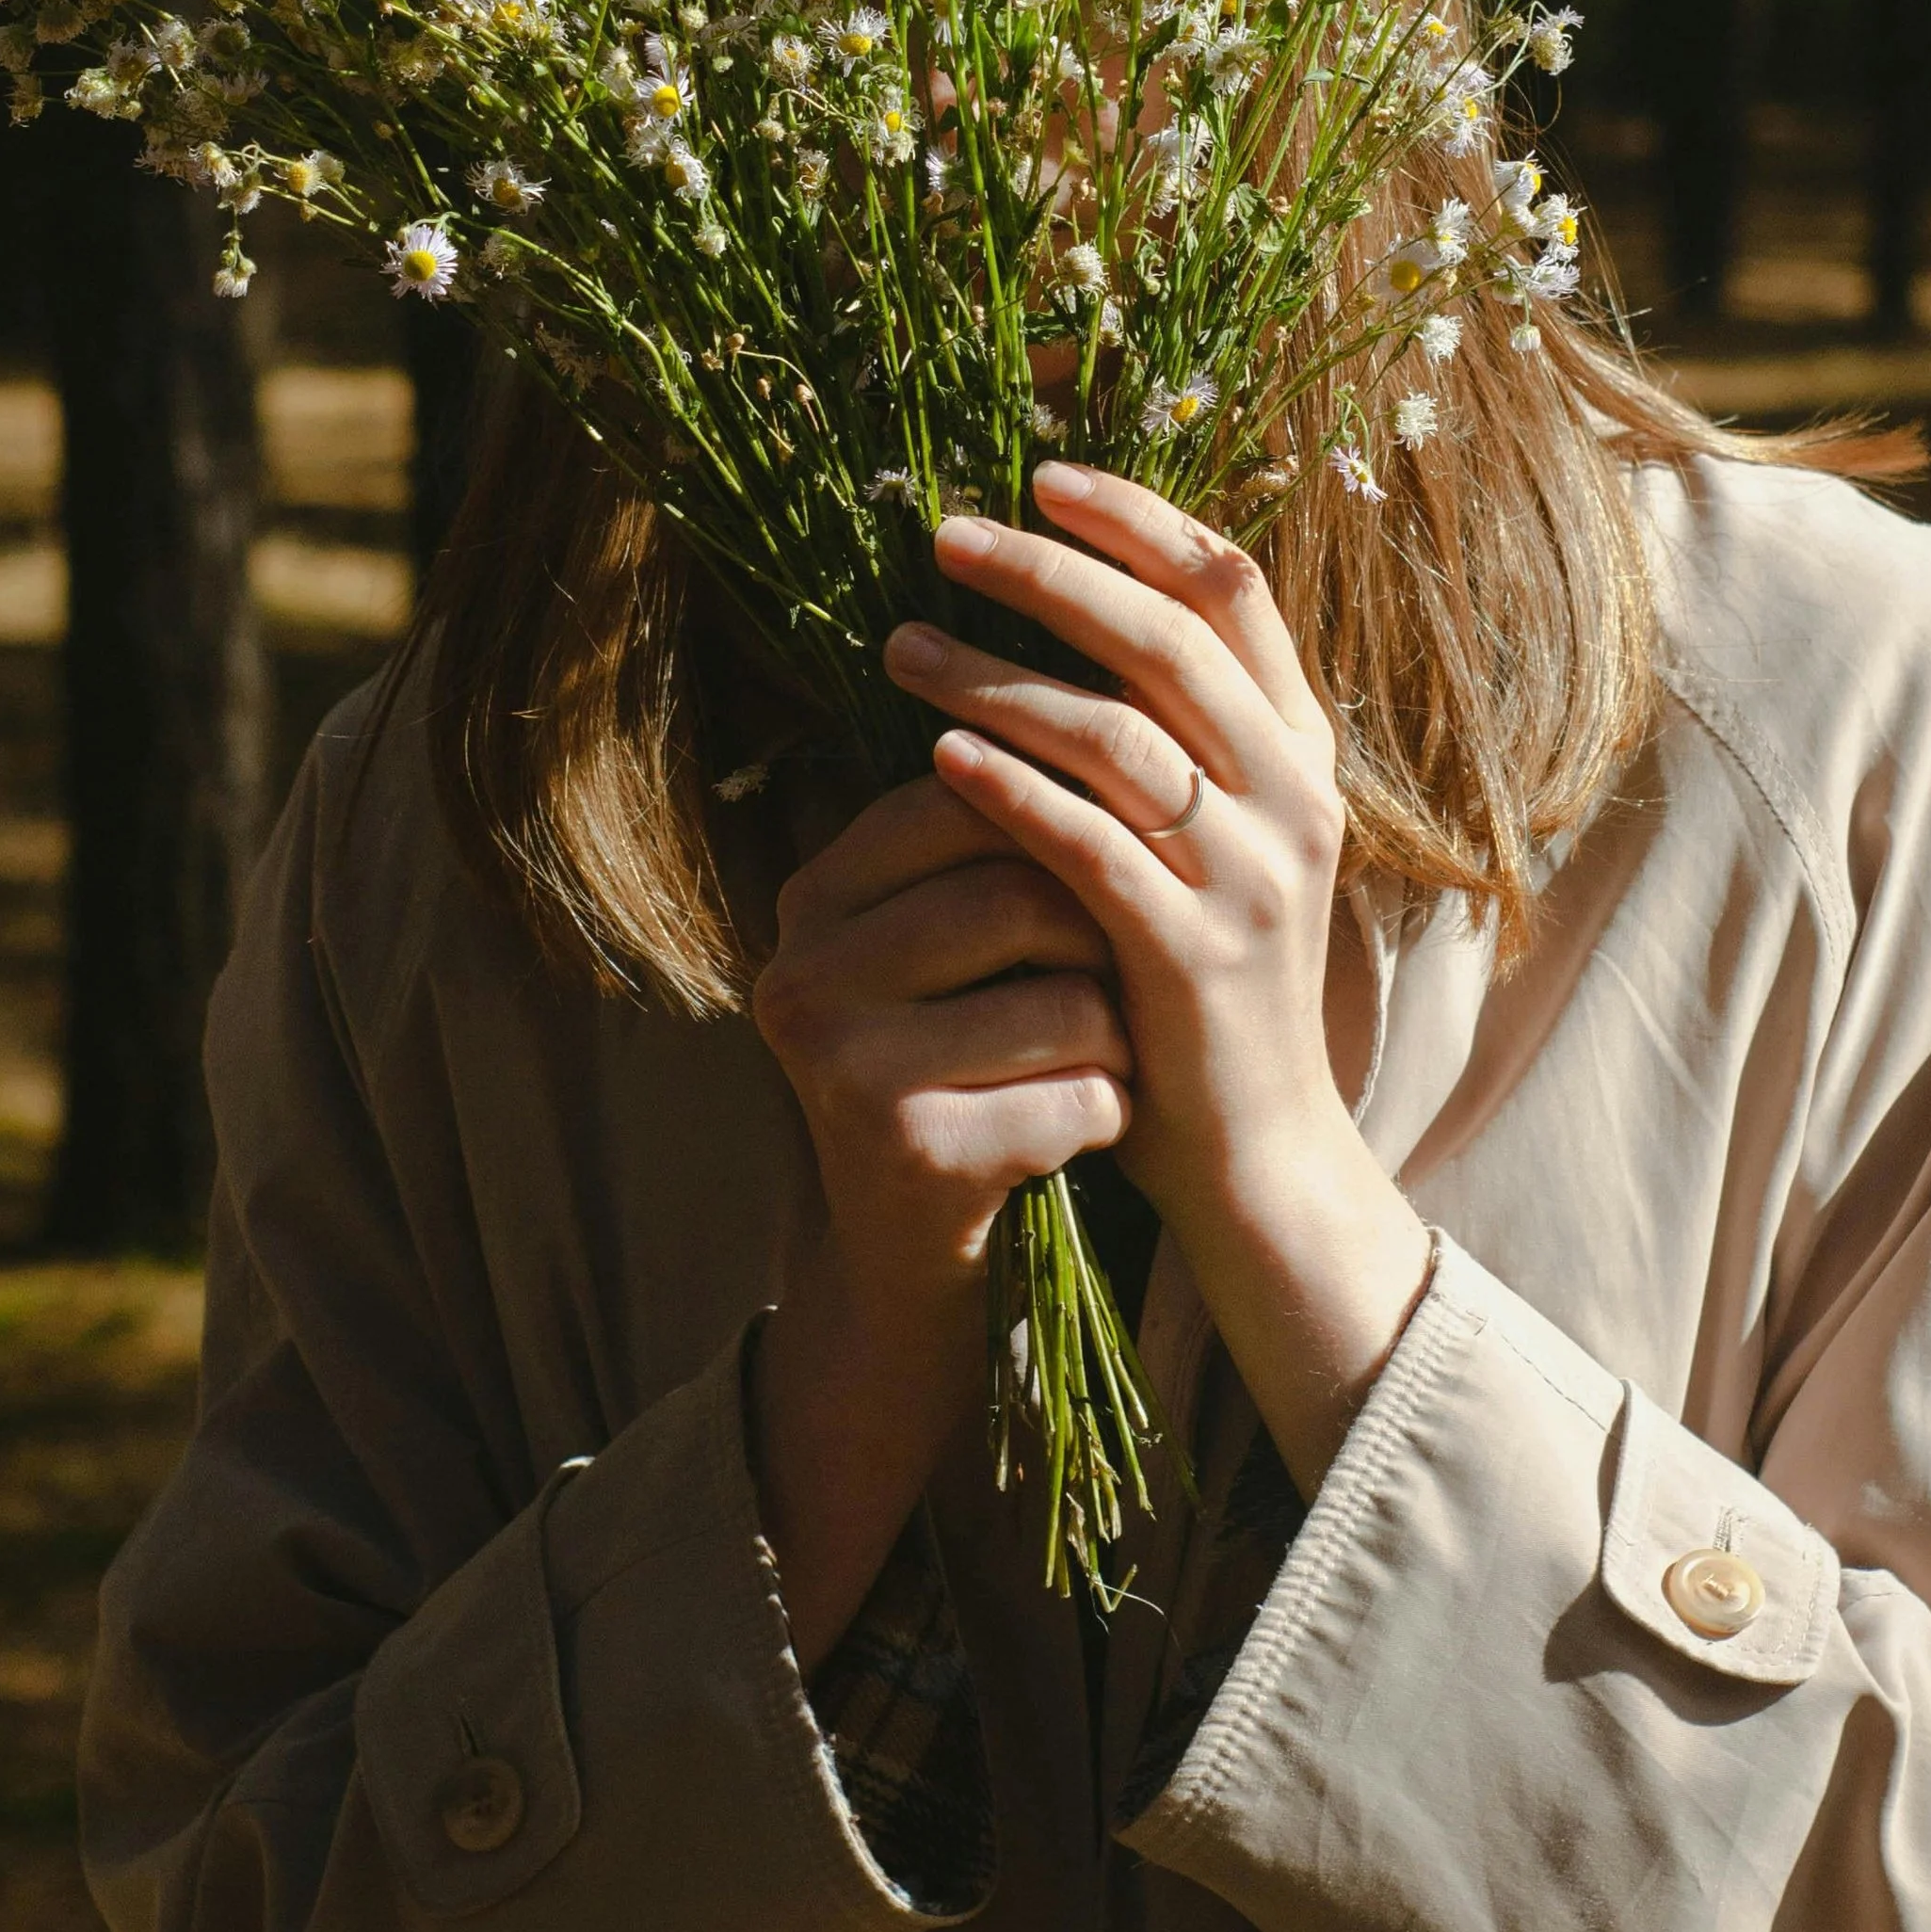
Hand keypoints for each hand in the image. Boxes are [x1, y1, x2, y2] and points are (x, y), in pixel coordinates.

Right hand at [749, 775, 1130, 1664]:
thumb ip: (1000, 827)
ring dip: (1120, 1026)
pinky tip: (1090, 1128)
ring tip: (1109, 1049)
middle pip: (1019, 891)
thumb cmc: (973, 1055)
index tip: (1117, 866)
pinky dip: (1111, 1110)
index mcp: (814, 892)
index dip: (1070, 824)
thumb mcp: (958, 936)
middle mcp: (800, 969)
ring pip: (1059, 996)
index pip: (965, 794)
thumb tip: (1117, 685)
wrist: (914, 1246)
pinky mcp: (899, 1156)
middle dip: (1105, 929)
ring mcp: (838, 1067)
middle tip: (1130, 967)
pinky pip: (1071, 1099)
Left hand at [883, 463, 1431, 1492]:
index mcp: (1300, 753)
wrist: (1256, 1156)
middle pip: (1169, 640)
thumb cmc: (1203, 983)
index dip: (1141, 520)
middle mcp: (1294, 799)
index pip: (1233, 590)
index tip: (1043, 474)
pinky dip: (1012, 792)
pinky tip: (935, 756)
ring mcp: (1252, 878)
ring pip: (1122, 735)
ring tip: (897, 646)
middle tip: (943, 535)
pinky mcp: (1194, 957)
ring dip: (1001, 678)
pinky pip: (1091, 848)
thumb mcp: (1214, 842)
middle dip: (1050, 575)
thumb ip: (1172, 736)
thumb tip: (1070, 603)